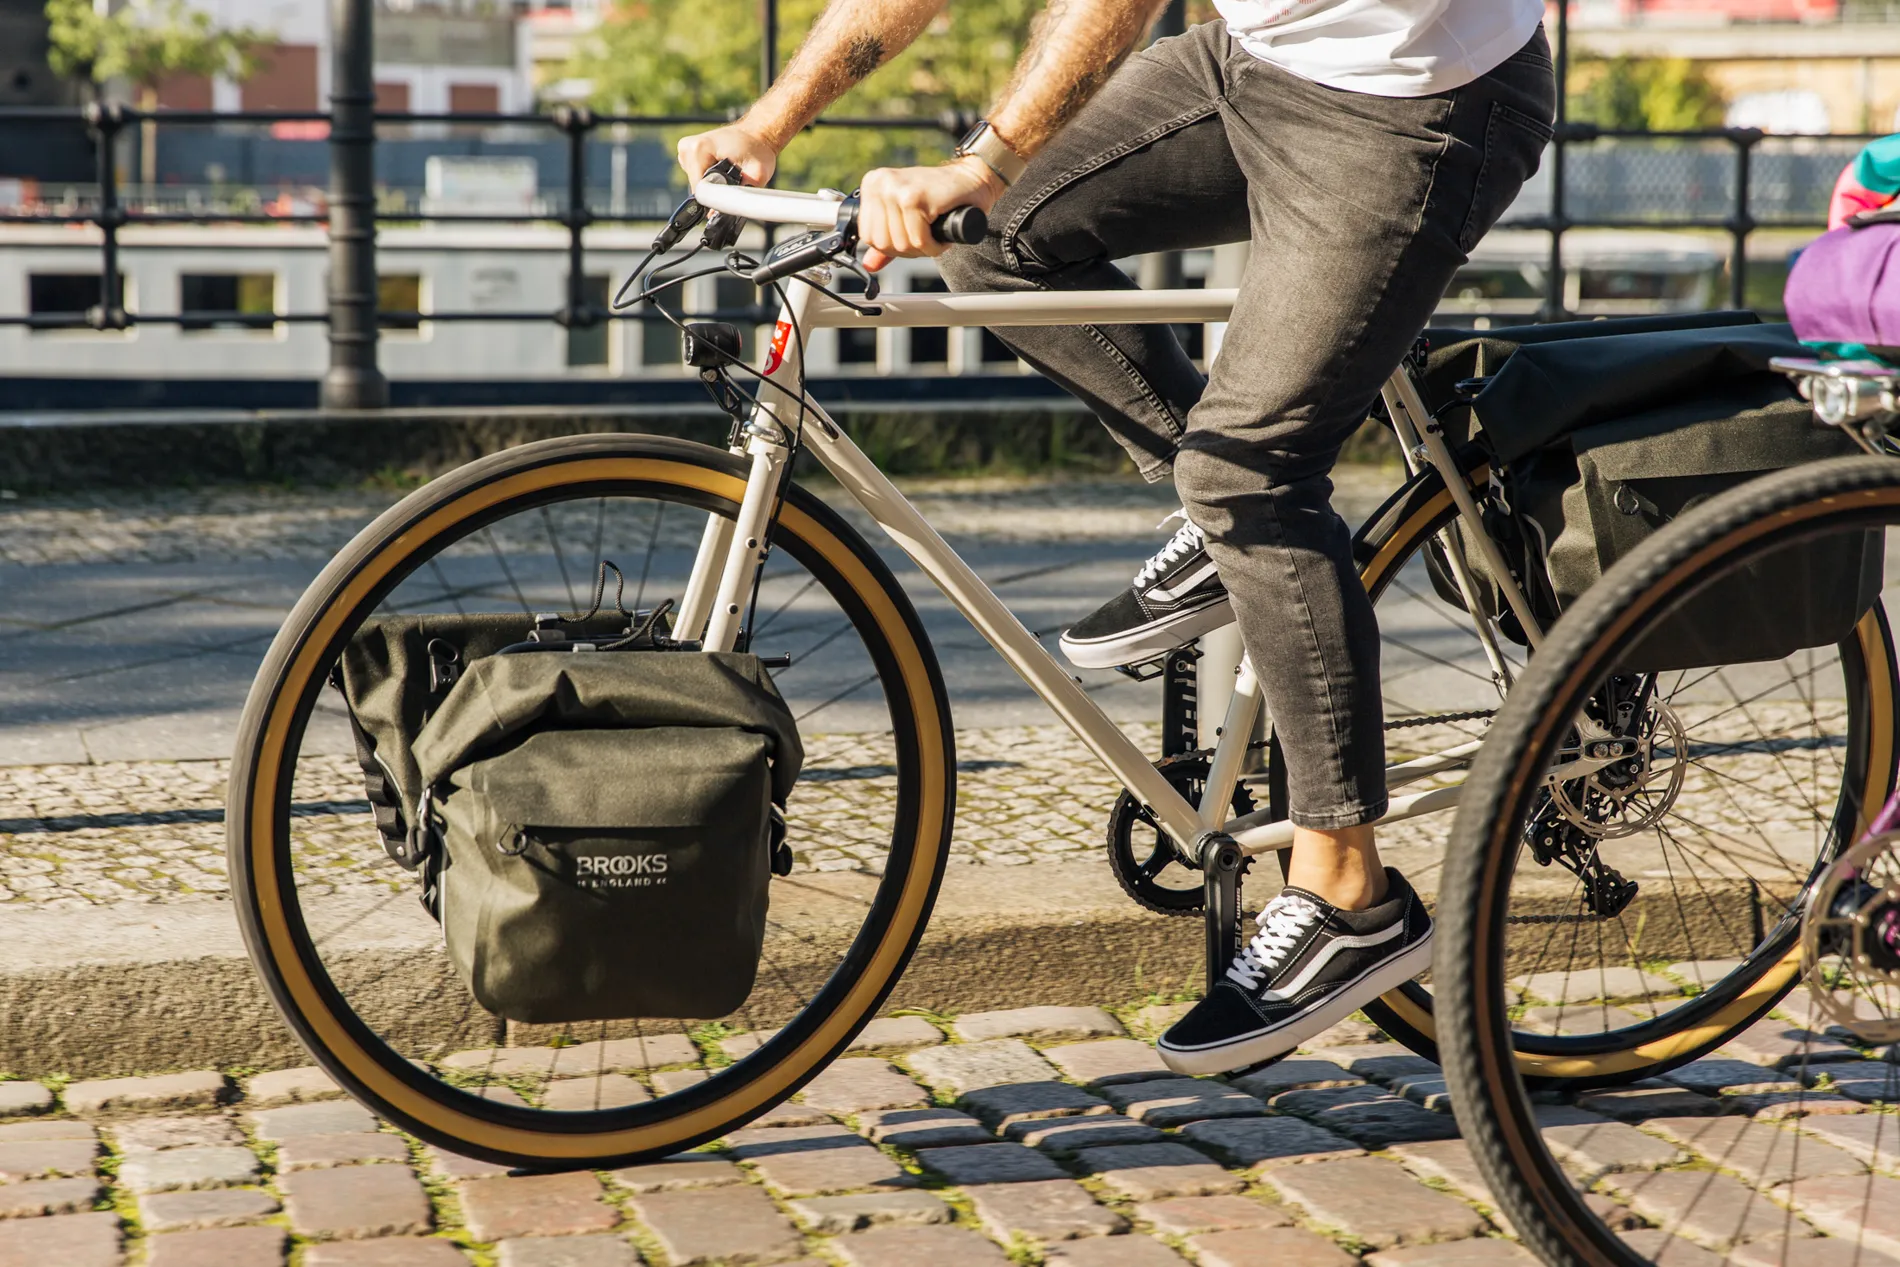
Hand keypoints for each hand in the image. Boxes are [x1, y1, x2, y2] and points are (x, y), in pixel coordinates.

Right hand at [676, 124, 778, 188]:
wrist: (756, 133)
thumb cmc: (758, 150)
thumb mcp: (757, 175)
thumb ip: (740, 195)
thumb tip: (717, 215)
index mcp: (699, 149)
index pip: (699, 189)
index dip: (716, 197)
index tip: (730, 193)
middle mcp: (687, 147)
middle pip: (696, 187)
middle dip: (715, 189)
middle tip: (732, 179)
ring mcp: (685, 149)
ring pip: (695, 183)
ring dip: (712, 183)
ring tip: (727, 172)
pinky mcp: (687, 152)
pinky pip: (695, 175)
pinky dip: (708, 177)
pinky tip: (720, 169)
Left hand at [859, 156, 1002, 270]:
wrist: (971, 179)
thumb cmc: (941, 196)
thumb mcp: (907, 216)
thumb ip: (886, 238)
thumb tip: (868, 265)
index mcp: (873, 184)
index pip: (867, 235)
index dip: (892, 247)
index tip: (912, 239)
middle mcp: (880, 183)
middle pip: (882, 243)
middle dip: (907, 250)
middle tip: (926, 238)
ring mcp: (895, 189)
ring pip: (900, 244)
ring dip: (922, 249)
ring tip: (934, 234)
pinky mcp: (914, 197)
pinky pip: (918, 240)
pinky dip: (933, 247)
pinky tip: (941, 236)